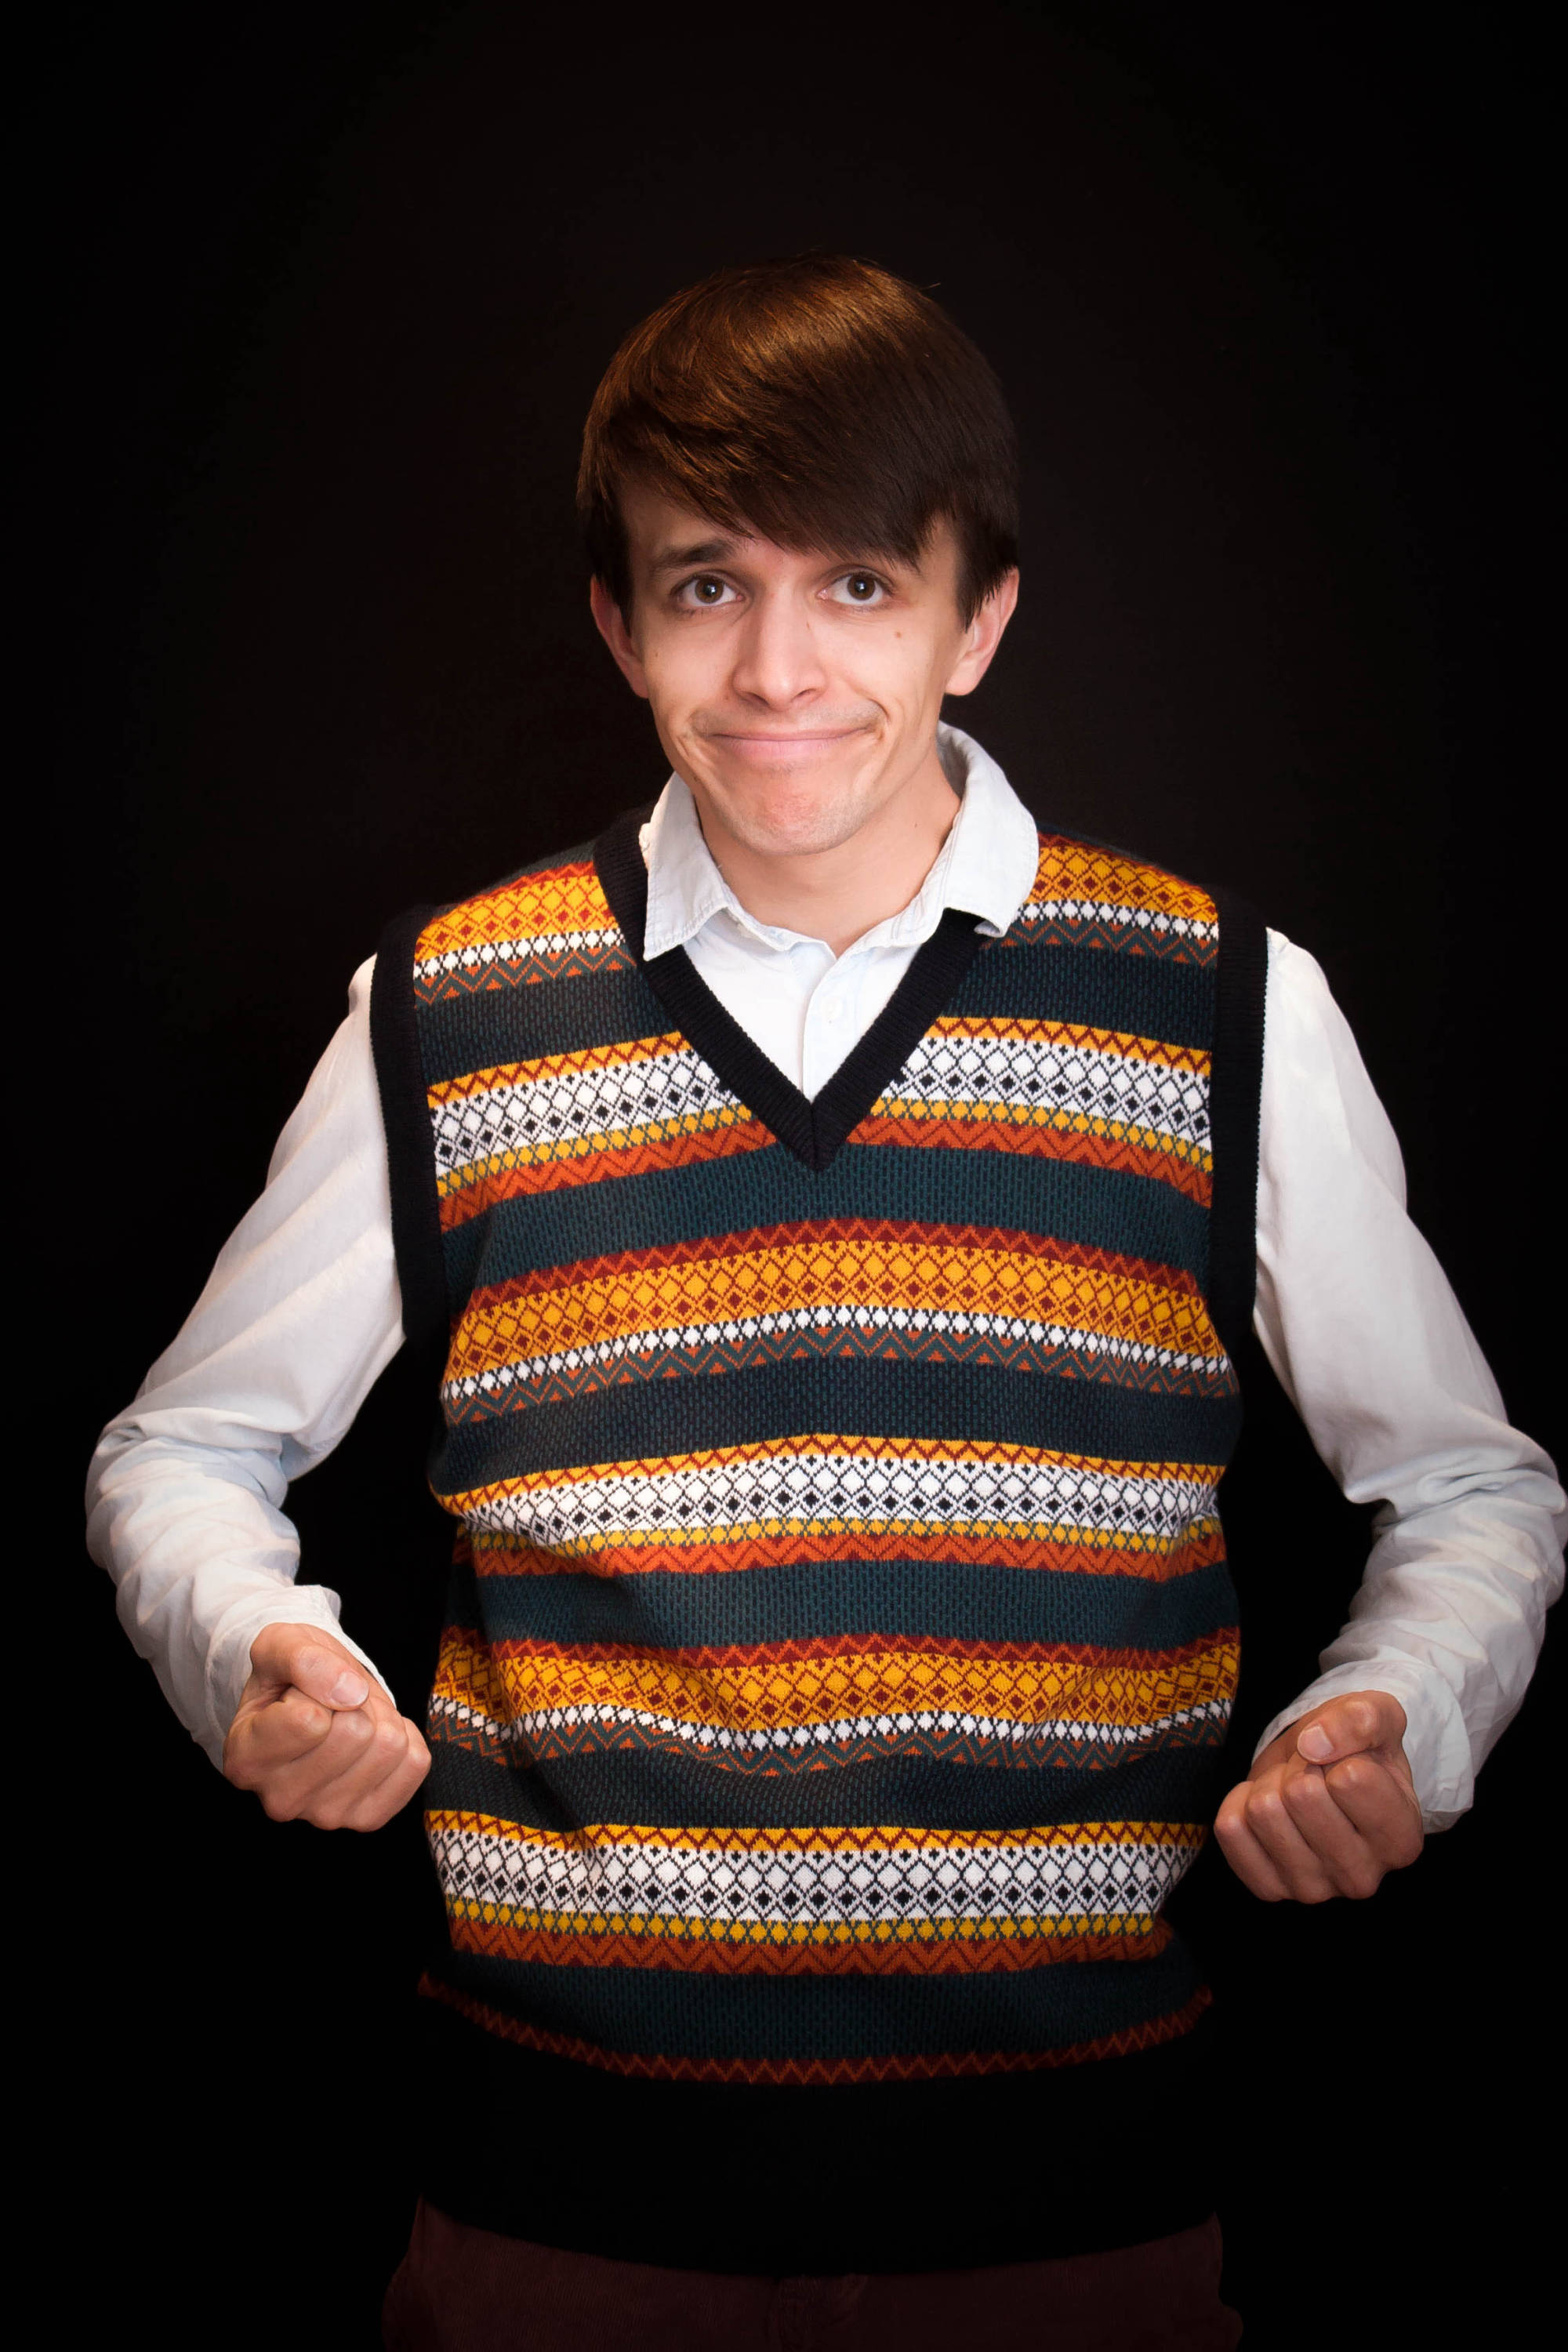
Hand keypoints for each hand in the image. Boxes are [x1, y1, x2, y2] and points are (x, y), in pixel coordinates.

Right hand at [223, 1622, 430, 1830]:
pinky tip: (372, 1738)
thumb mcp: (281, 1644)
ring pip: (389, 1746)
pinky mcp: (366, 1818)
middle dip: (354, 1700)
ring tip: (348, 1717)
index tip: (301, 1690)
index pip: (309, 1720)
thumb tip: (351, 1692)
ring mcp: (324, 1816)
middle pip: (356, 1732)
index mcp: (245, 1759)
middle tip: (332, 1701)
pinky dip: (405, 1735)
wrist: (311, 1699)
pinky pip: (415, 1763)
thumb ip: (303, 1659)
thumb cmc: (289, 1674)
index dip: (317, 1686)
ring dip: (378, 1716)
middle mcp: (279, 1800)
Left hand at [1212, 1690, 1424, 1901]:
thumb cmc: (1357, 1748)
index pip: (1350, 1779)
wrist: (1322, 1772)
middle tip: (1314, 1771)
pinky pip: (1230, 1830)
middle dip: (1300, 1766)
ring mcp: (1314, 1890)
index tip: (1344, 1758)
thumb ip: (1360, 1719)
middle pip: (1301, 1795)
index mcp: (1402, 1840)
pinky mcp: (1270, 1888)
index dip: (1337, 1749)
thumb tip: (1314, 1745)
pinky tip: (1269, 1805)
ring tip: (1293, 1788)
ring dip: (1271, 1783)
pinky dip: (1239, 1801)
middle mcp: (1363, 1878)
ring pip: (1262, 1812)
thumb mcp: (1376, 1715)